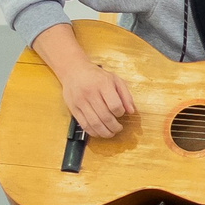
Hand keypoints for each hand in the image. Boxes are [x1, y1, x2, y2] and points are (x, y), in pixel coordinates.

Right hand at [34, 21, 134, 137]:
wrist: (73, 71)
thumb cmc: (96, 76)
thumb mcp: (115, 79)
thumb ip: (125, 95)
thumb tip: (131, 111)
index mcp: (103, 84)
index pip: (115, 105)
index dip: (120, 113)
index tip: (121, 113)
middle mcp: (90, 93)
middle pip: (105, 117)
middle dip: (114, 127)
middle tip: (118, 128)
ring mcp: (80, 102)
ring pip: (94, 124)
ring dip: (105, 133)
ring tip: (111, 133)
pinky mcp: (73, 109)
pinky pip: (84, 125)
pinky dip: (93, 132)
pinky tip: (99, 132)